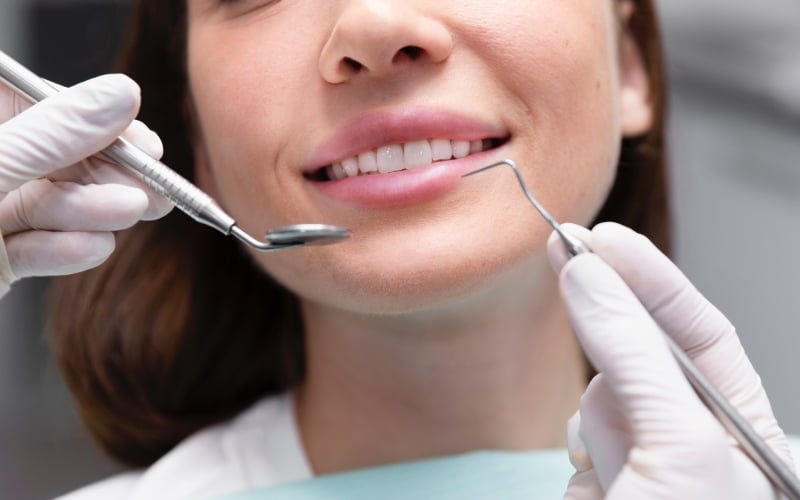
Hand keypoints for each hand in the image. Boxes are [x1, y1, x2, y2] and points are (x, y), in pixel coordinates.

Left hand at [0, 74, 172, 296]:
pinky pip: (38, 249)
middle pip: (57, 158)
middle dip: (107, 175)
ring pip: (53, 205)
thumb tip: (119, 96)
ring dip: (92, 213)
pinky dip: (65, 251)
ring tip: (126, 213)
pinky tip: (88, 248)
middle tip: (155, 188)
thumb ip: (53, 134)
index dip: (97, 121)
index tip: (143, 143)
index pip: (44, 104)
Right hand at [547, 222, 793, 498]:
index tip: (603, 238)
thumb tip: (588, 276)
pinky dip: (579, 460)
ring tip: (619, 474)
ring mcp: (648, 461)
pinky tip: (603, 493)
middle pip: (640, 356)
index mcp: (744, 429)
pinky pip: (576, 442)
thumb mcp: (678, 444)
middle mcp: (697, 440)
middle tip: (564, 249)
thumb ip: (632, 355)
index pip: (702, 331)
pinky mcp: (604, 481)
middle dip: (609, 330)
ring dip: (595, 427)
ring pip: (598, 400)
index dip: (651, 278)